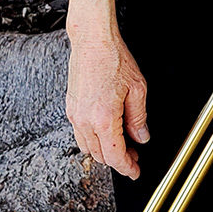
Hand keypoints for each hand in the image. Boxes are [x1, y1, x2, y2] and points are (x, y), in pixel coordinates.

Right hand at [66, 31, 148, 178]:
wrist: (92, 40)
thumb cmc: (114, 58)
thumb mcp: (137, 88)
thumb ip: (139, 117)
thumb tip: (141, 137)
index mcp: (103, 118)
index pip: (115, 156)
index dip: (127, 167)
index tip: (135, 171)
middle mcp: (85, 120)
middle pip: (100, 156)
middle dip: (118, 160)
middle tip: (134, 154)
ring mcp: (75, 115)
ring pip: (88, 147)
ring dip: (104, 151)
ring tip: (122, 143)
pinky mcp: (70, 108)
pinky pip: (80, 134)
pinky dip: (93, 139)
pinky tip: (107, 130)